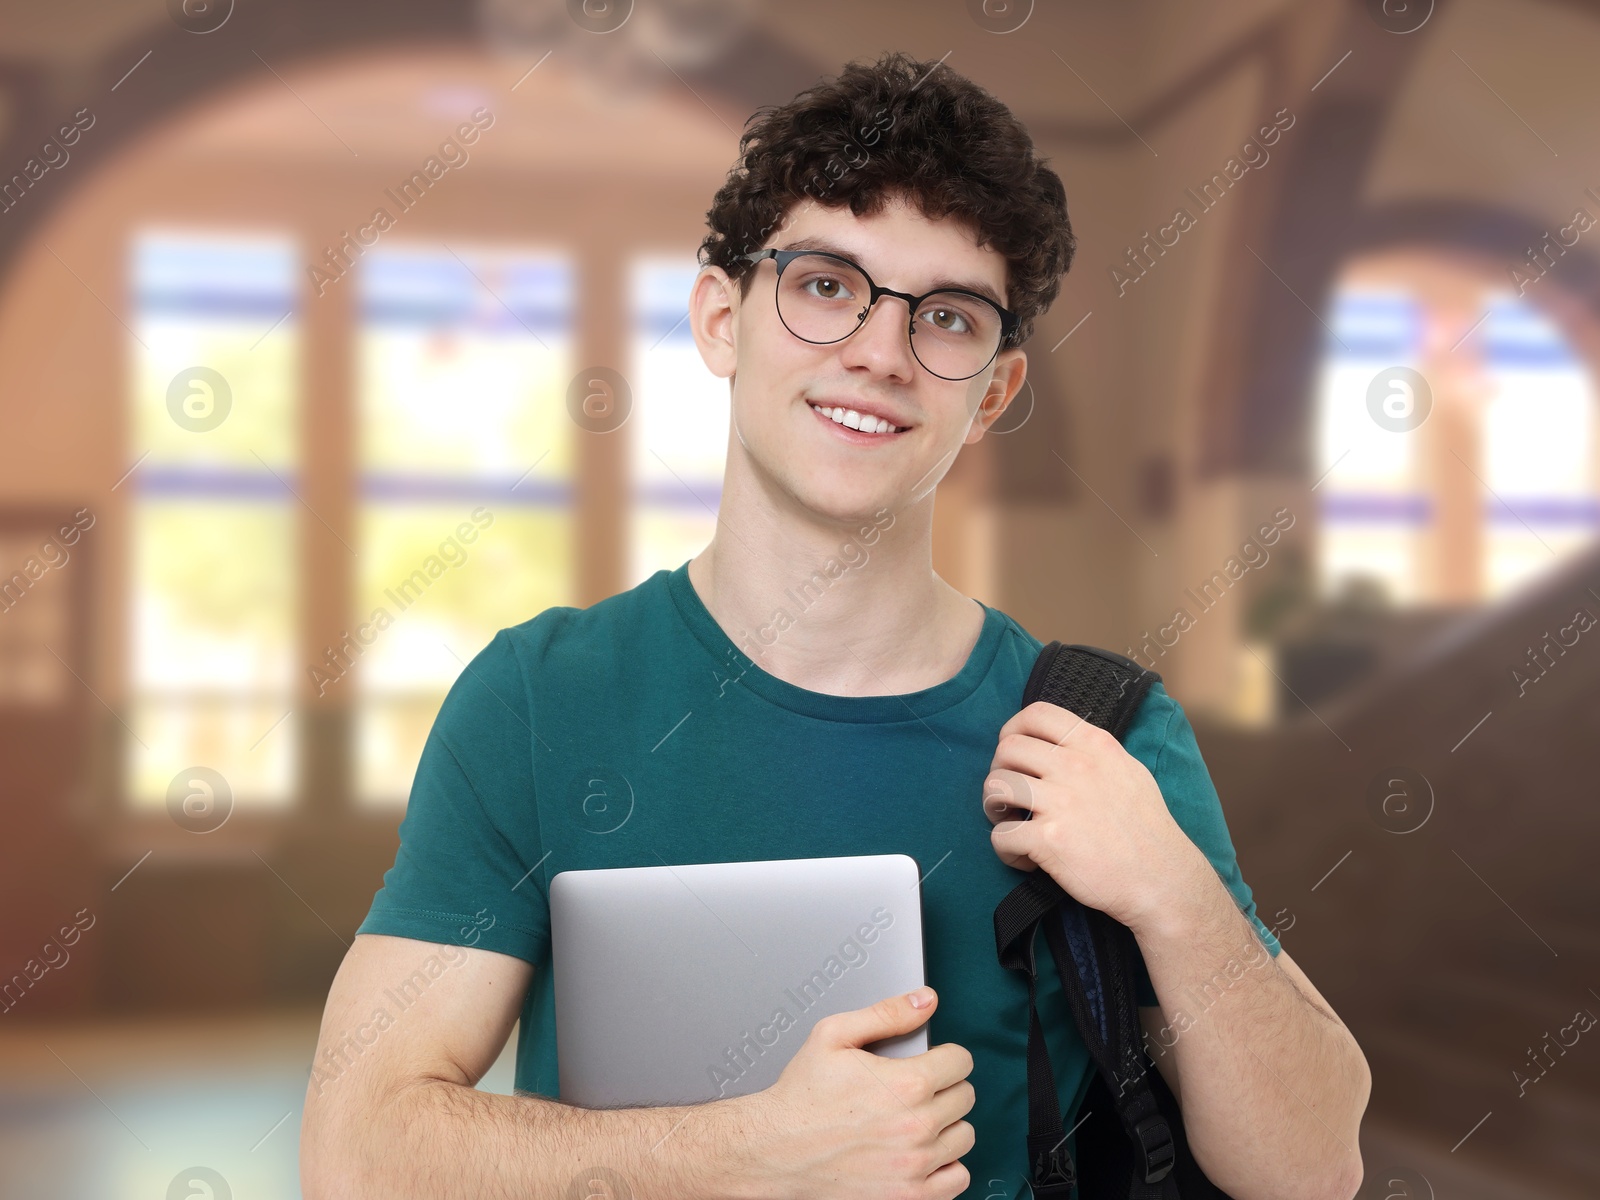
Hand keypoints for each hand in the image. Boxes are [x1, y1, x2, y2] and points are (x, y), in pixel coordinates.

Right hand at [740, 987, 974, 1199]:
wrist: (775, 1150)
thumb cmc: (801, 1097)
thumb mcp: (834, 1035)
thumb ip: (886, 1013)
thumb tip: (925, 1000)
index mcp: (905, 1084)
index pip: (961, 1062)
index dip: (944, 1056)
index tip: (930, 1063)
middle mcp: (917, 1126)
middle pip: (965, 1097)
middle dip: (944, 1088)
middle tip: (914, 1091)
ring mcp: (915, 1166)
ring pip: (964, 1136)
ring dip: (946, 1126)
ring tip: (916, 1121)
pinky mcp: (909, 1196)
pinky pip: (957, 1179)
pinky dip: (945, 1166)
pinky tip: (921, 1154)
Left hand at [982, 700, 1208, 931]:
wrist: (1162, 879)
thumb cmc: (1147, 829)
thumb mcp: (1130, 772)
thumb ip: (1094, 753)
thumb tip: (1060, 745)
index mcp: (1094, 745)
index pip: (1037, 714)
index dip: (1012, 730)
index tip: (1012, 752)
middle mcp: (1075, 767)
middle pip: (1007, 748)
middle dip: (998, 771)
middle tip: (1010, 795)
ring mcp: (1061, 802)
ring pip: (995, 787)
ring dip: (993, 807)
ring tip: (1010, 823)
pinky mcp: (1049, 839)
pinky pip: (1001, 836)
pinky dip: (1006, 850)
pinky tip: (1025, 858)